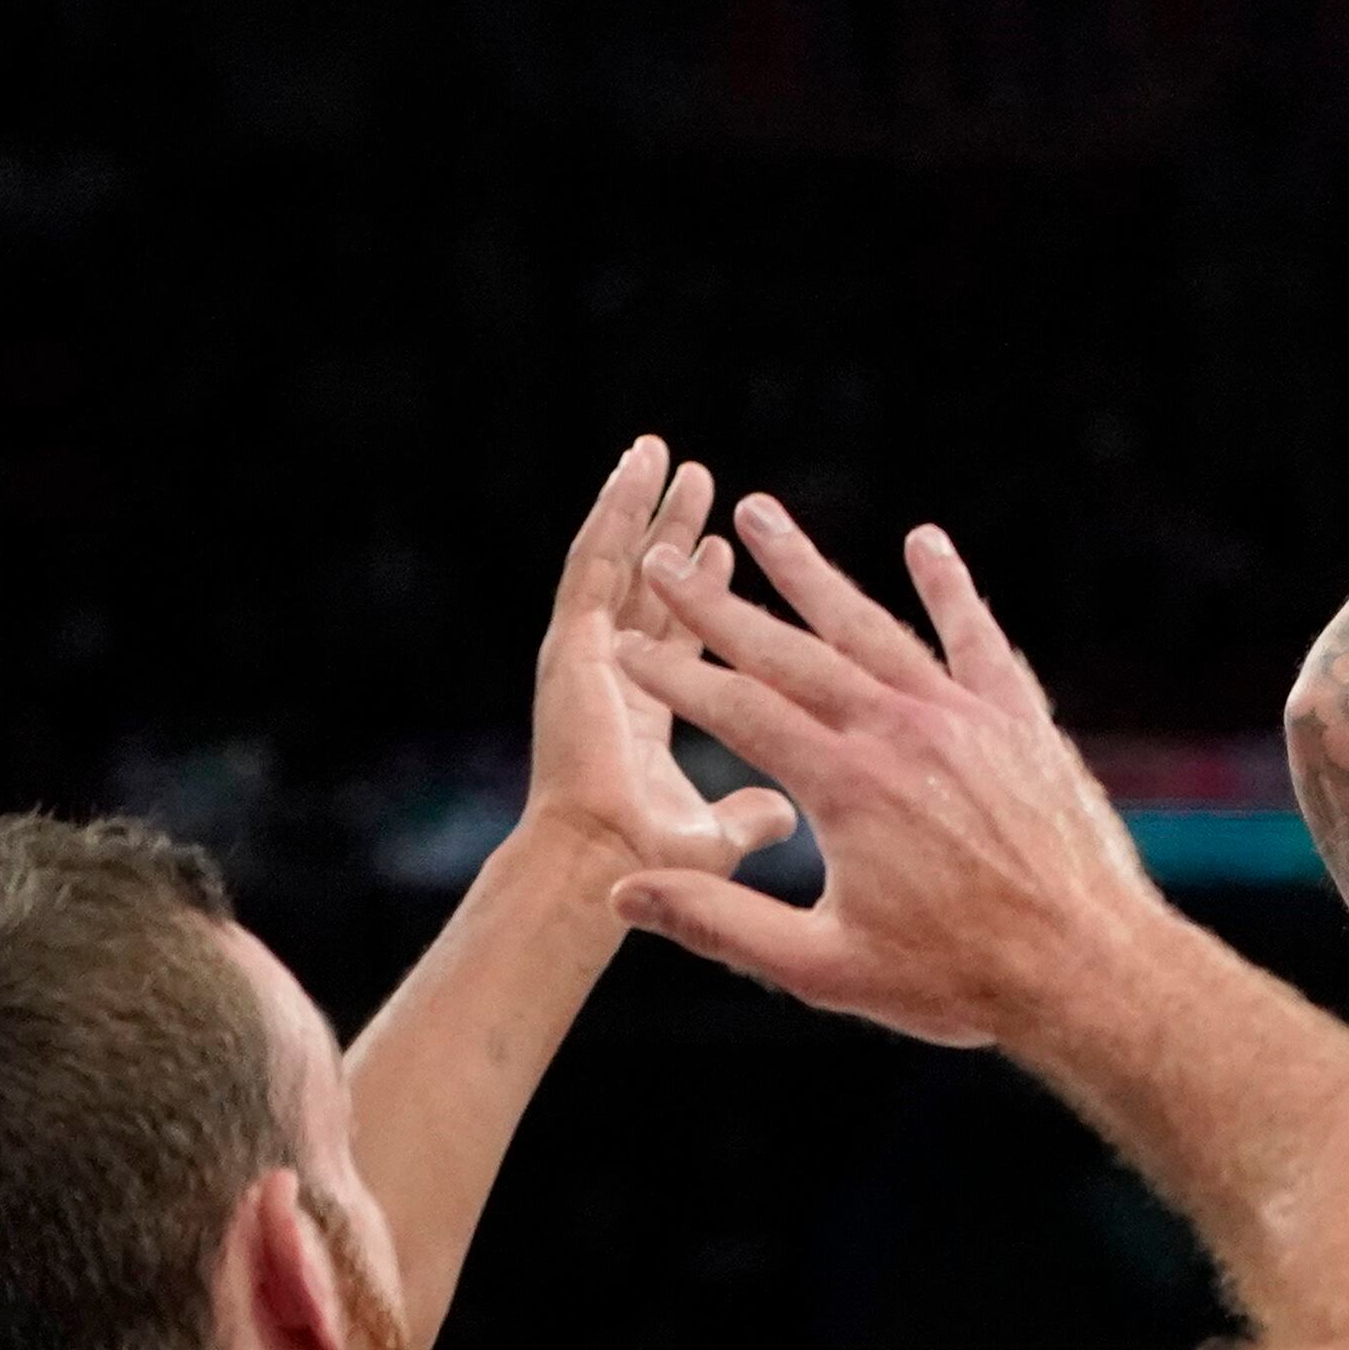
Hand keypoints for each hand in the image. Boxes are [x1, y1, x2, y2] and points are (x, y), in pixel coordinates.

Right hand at [510, 438, 804, 890]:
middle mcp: (630, 692)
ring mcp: (594, 668)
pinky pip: (591, 572)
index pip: (701, 665)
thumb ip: (740, 832)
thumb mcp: (719, 858)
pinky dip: (607, 520)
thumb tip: (780, 817)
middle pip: (674, 604)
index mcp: (652, 740)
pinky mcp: (569, 653)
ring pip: (633, 573)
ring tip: (661, 455)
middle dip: (679, 549)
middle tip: (701, 487)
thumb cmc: (643, 881)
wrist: (575, 894)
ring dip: (648, 515)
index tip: (724, 565)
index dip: (712, 616)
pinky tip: (631, 474)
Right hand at [608, 502, 1169, 1049]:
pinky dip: (949, 587)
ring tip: (761, 516)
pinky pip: (978, 638)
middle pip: (790, 651)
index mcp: (846, 786)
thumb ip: (721, 923)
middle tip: (664, 558)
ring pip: (872, 625)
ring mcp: (964, 717)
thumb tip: (624, 893)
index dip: (674, 674)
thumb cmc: (957, 981)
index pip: (737, 710)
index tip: (624, 645)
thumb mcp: (824, 968)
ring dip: (811, 571)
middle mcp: (900, 731)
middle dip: (718, 604)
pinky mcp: (1019, 720)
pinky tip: (925, 541)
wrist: (1087, 969)